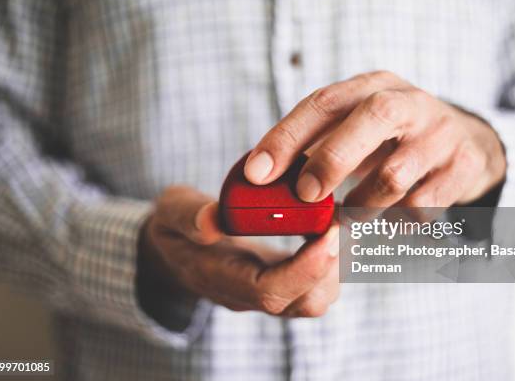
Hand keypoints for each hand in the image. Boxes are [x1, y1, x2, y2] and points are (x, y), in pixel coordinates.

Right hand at [138, 186, 339, 317]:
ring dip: (337, 262)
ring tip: (340, 220)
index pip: (269, 292)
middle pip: (302, 302)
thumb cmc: (175, 226)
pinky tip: (330, 224)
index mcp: (220, 279)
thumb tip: (212, 221)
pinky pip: (316, 282)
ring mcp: (266, 291)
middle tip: (344, 221)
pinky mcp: (280, 280)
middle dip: (333, 265)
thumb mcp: (171, 212)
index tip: (329, 232)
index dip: (305, 268)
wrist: (176, 247)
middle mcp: (248, 294)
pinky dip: (332, 257)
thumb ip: (188, 216)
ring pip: (315, 297)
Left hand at [244, 71, 505, 210]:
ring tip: (349, 218)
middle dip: (331, 160)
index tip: (256, 173)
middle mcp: (409, 102)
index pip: (324, 102)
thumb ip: (313, 144)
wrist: (465, 141)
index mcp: (372, 86)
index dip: (286, 137)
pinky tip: (387, 223)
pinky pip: (423, 206)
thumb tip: (260, 178)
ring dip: (362, 207)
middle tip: (305, 196)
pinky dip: (395, 223)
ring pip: (395, 175)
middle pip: (372, 118)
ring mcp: (441, 133)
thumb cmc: (391, 138)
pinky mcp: (463, 166)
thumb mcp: (355, 126)